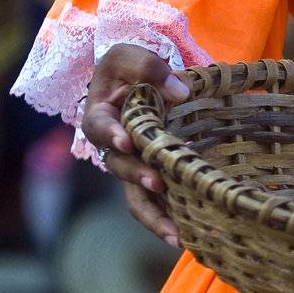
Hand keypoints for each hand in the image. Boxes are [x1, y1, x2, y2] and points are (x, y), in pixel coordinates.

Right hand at [81, 43, 189, 246]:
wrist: (139, 84)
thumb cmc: (129, 69)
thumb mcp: (129, 56)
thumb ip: (148, 67)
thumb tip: (178, 93)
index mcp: (101, 116)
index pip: (100, 128)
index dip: (112, 135)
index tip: (126, 141)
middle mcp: (114, 148)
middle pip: (119, 168)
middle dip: (137, 177)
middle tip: (156, 184)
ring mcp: (133, 168)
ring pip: (136, 199)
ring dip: (155, 218)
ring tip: (178, 235)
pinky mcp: (153, 179)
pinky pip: (158, 205)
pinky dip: (173, 220)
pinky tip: (193, 236)